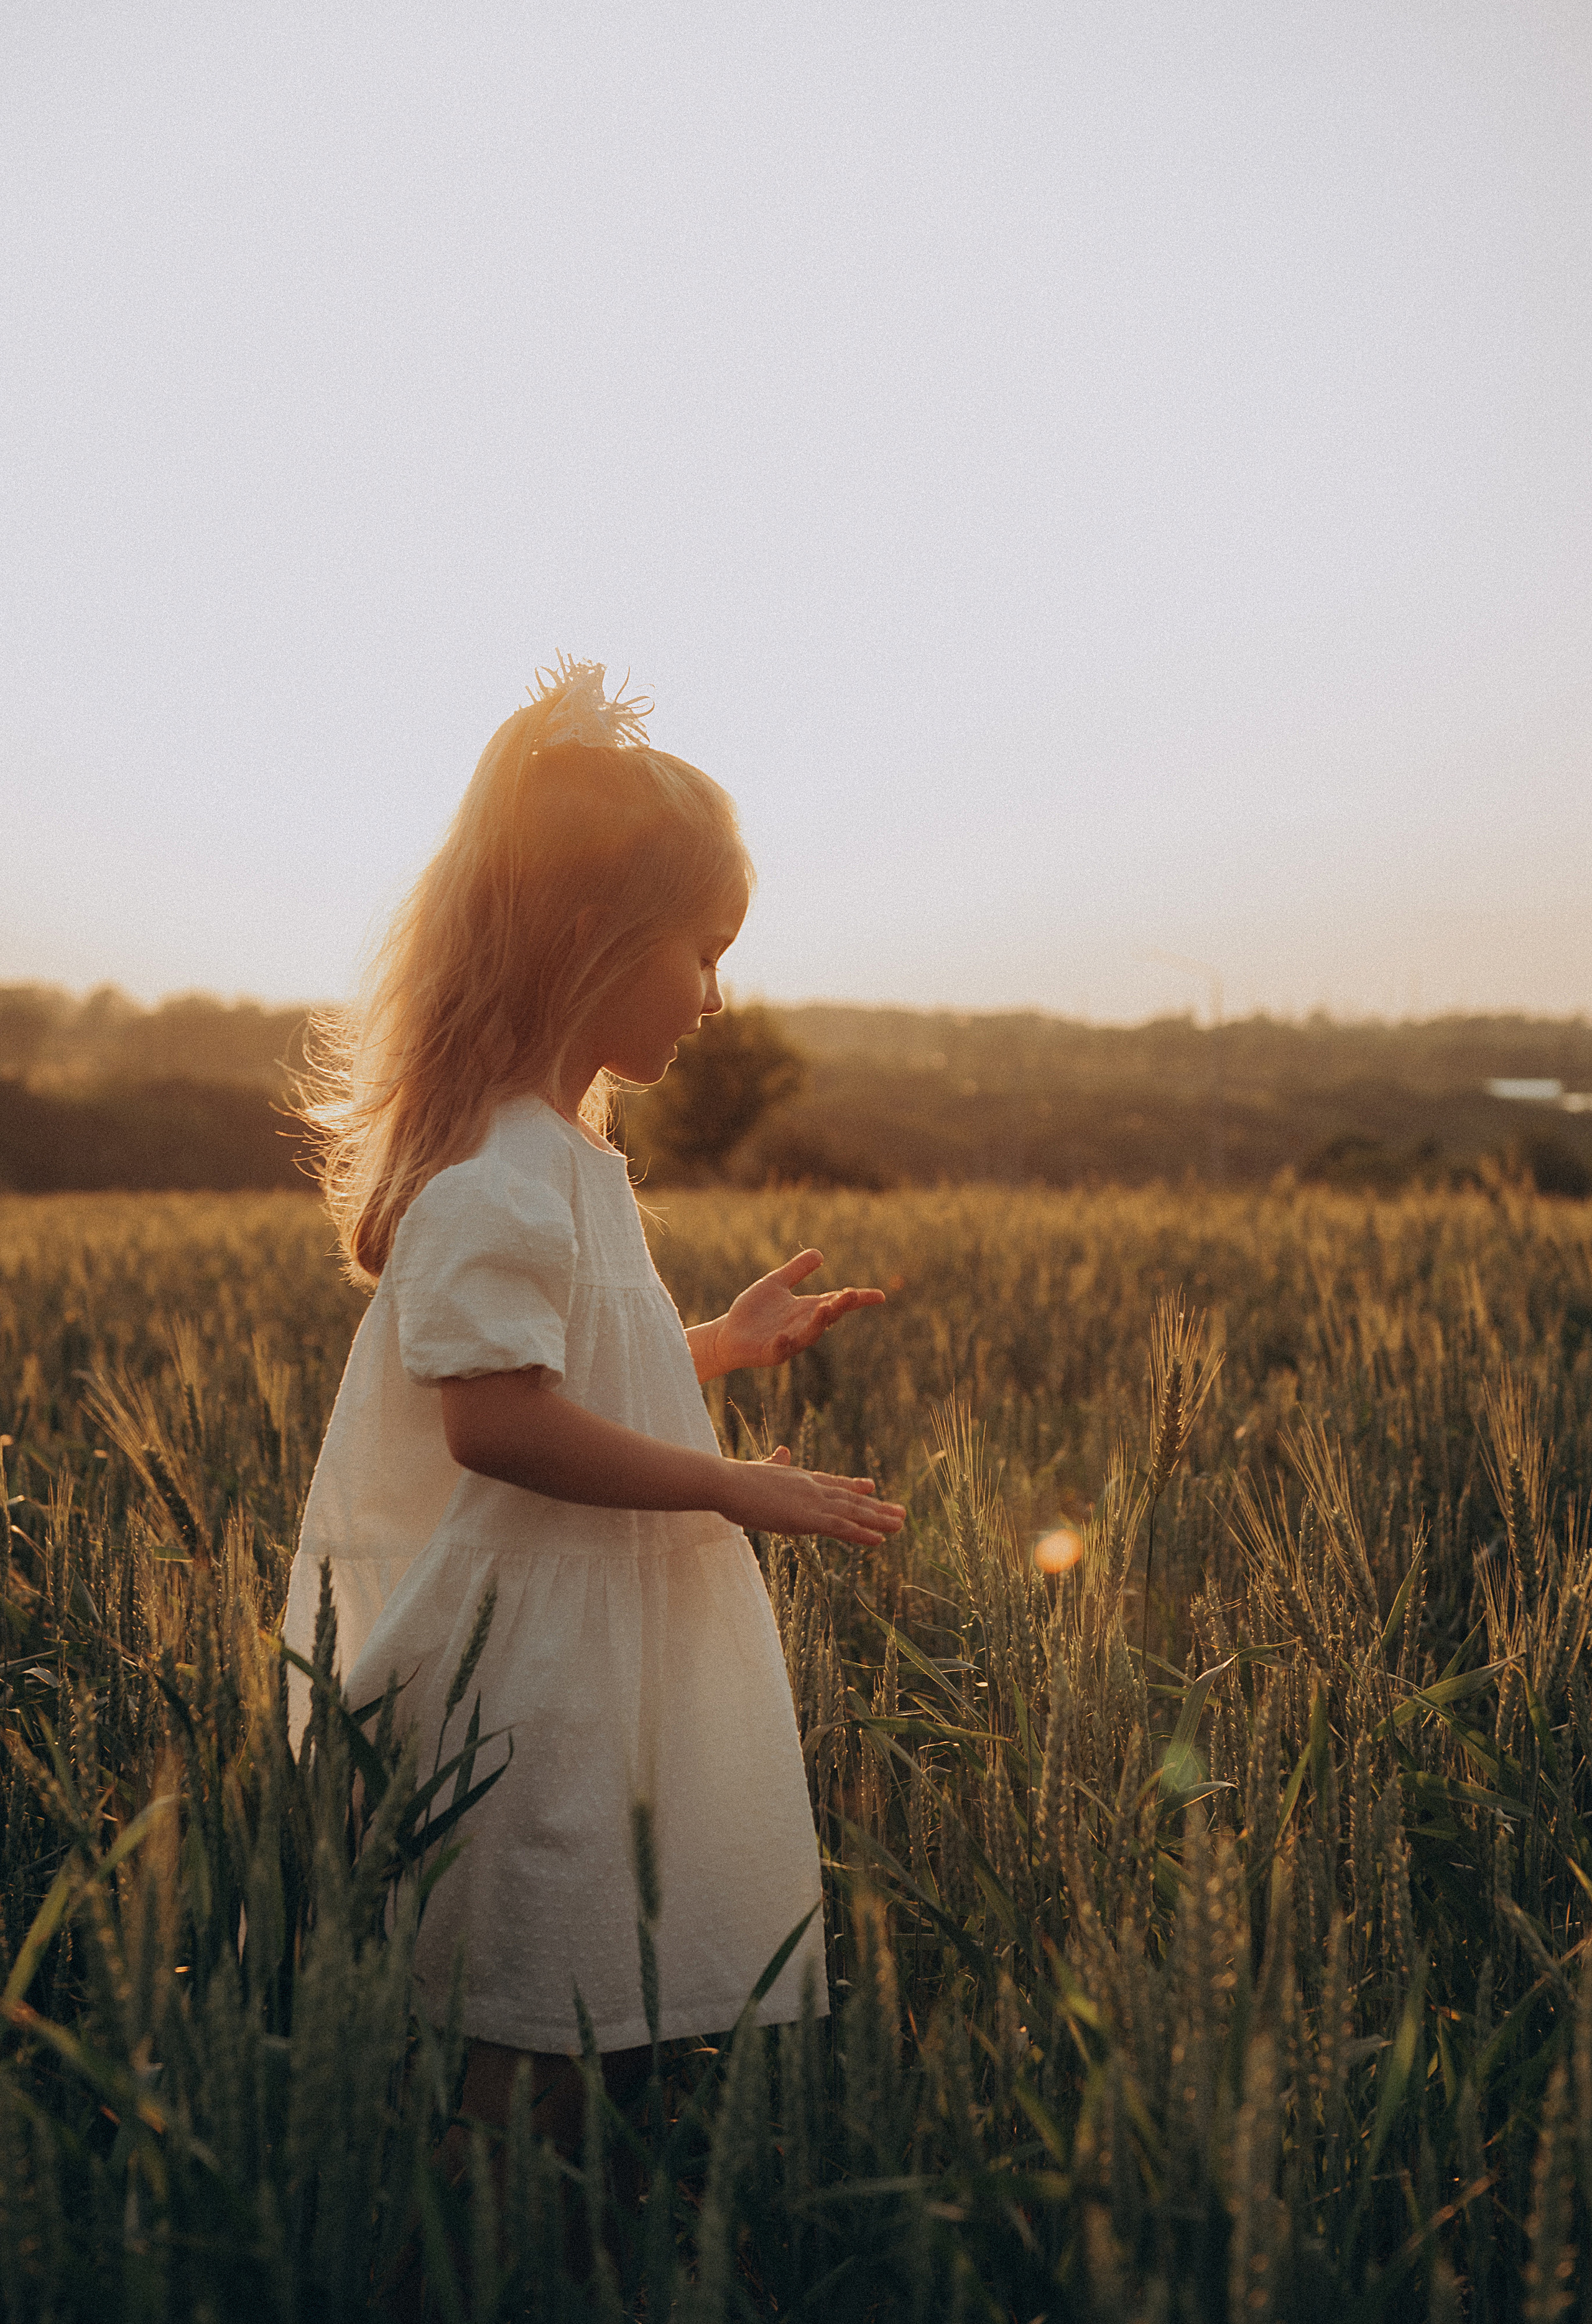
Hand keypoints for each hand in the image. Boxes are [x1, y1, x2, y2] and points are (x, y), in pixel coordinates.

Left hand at [698, 1250, 886, 1378]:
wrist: (727, 1335)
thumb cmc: (753, 1311)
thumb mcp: (775, 1284)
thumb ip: (796, 1270)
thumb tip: (820, 1254)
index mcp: (806, 1310)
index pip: (837, 1302)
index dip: (858, 1299)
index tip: (880, 1296)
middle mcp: (802, 1326)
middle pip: (827, 1317)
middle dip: (840, 1307)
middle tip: (853, 1294)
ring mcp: (787, 1342)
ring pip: (808, 1334)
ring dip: (818, 1323)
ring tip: (826, 1308)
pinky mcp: (768, 1353)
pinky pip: (778, 1350)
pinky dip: (783, 1344)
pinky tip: (784, 1336)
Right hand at [719, 1444, 905, 1547]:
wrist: (725, 1482)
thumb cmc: (735, 1479)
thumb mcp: (760, 1468)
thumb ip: (774, 1461)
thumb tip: (783, 1448)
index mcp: (801, 1478)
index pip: (833, 1483)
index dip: (854, 1487)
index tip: (872, 1486)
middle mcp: (812, 1487)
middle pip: (850, 1498)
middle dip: (876, 1507)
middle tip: (900, 1513)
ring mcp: (811, 1502)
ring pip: (852, 1512)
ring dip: (878, 1520)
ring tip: (899, 1525)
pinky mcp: (806, 1518)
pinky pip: (841, 1527)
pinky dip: (861, 1534)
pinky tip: (878, 1541)